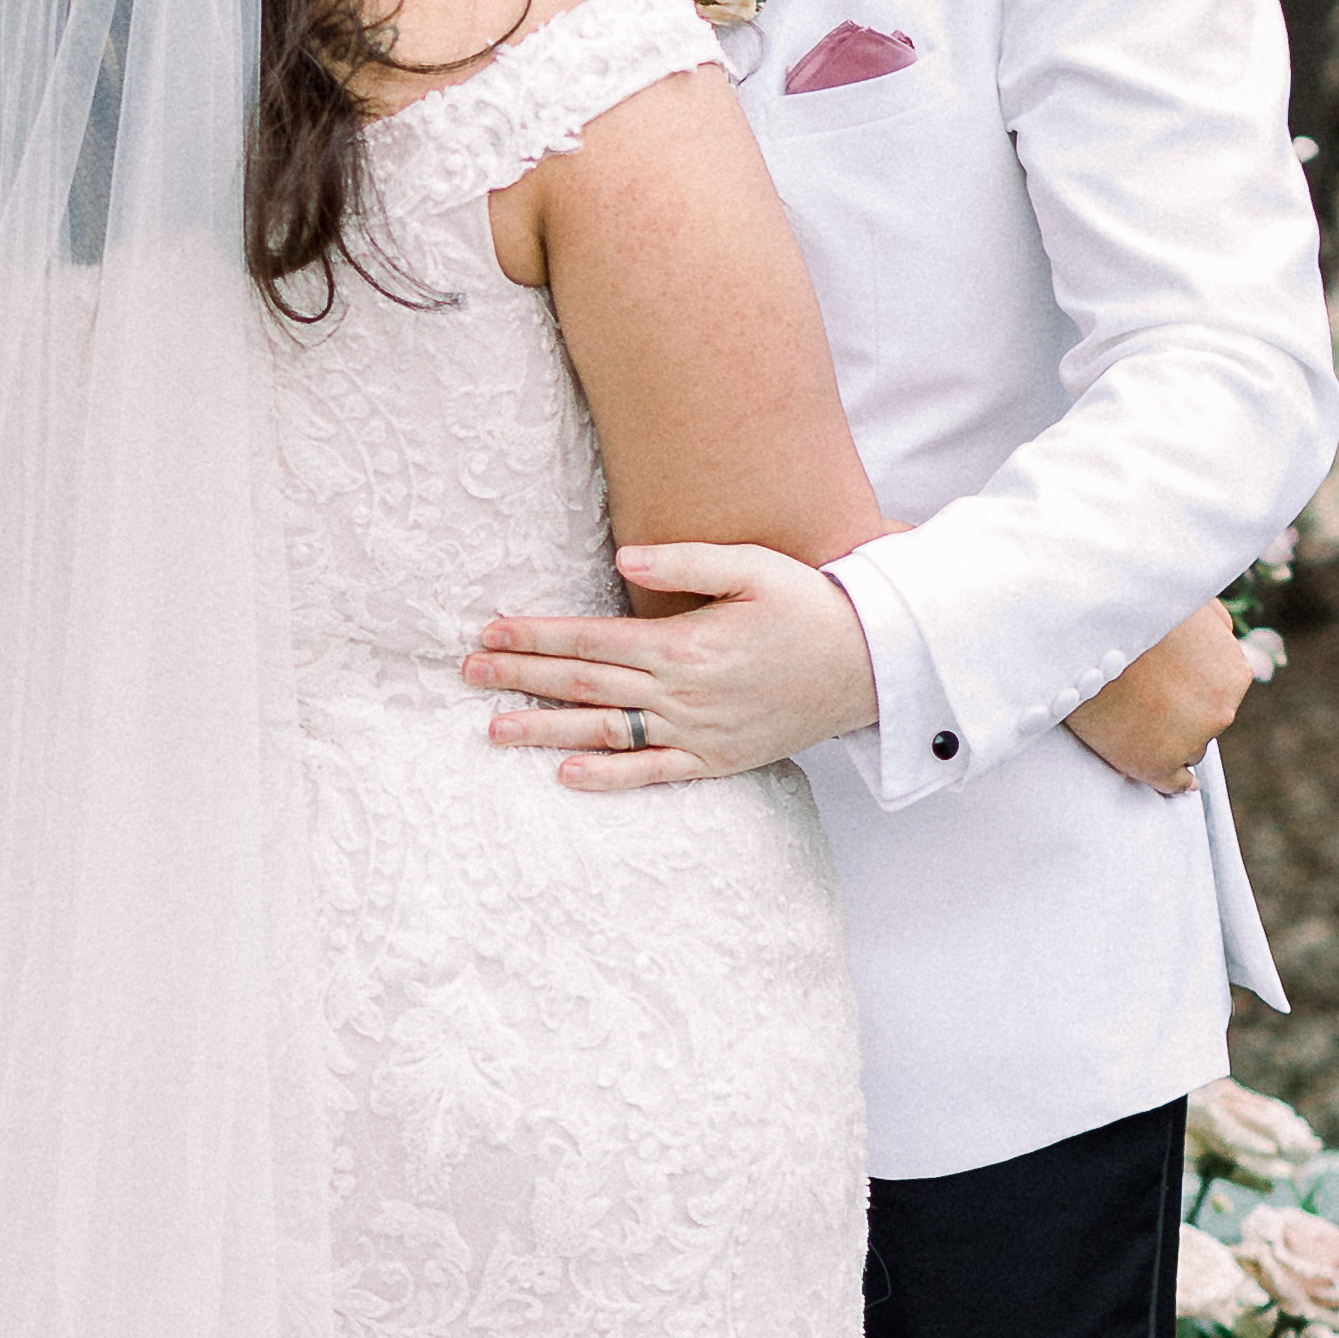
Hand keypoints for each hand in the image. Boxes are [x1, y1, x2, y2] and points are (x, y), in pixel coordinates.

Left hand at [462, 544, 881, 791]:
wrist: (870, 667)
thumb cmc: (811, 607)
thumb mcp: (755, 567)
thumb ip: (687, 560)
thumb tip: (623, 559)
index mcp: (685, 643)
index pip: (592, 640)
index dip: (537, 637)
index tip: (490, 632)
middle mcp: (683, 693)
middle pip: (585, 685)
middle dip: (522, 677)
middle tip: (468, 672)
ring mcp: (697, 733)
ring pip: (606, 733)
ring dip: (546, 731)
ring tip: (494, 728)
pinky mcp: (716, 761)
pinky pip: (653, 775)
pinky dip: (608, 778)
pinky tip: (565, 776)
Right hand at [1066, 599, 1257, 800]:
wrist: (1085, 638)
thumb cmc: (1133, 611)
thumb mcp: (1188, 600)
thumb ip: (1215, 621)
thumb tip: (1227, 637)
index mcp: (1234, 674)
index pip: (1220, 693)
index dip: (1192, 689)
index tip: (1167, 684)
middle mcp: (1221, 712)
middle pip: (1205, 723)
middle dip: (1182, 714)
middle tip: (1145, 699)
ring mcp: (1188, 742)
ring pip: (1187, 750)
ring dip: (1169, 740)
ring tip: (1135, 722)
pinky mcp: (1154, 766)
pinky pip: (1173, 784)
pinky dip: (1175, 783)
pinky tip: (1176, 782)